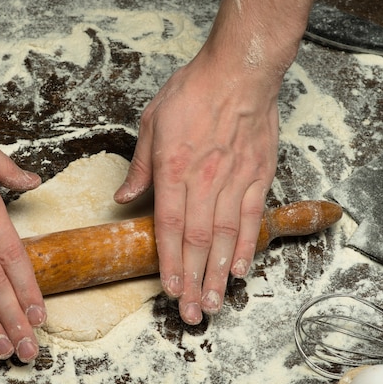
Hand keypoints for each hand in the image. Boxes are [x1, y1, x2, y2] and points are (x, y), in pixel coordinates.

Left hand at [115, 53, 279, 323]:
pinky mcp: (257, 174)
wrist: (238, 71)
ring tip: (216, 302)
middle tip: (193, 313)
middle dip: (195, 280)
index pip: (170, 226)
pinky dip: (246, 245)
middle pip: (199, 240)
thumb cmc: (192, 92)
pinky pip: (251, 216)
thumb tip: (124, 197)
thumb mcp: (152, 122)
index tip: (170, 290)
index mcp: (173, 168)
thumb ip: (140, 166)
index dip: (170, 262)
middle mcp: (204, 180)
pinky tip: (240, 269)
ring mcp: (234, 178)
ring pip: (226, 235)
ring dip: (220, 273)